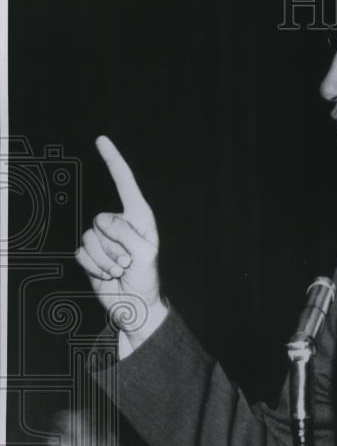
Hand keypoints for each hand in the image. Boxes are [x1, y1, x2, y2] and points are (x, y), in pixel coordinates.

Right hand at [76, 135, 165, 346]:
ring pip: (90, 238)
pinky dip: (94, 266)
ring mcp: (103, 238)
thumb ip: (127, 235)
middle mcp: (119, 223)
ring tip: (119, 270)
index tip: (101, 140)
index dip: (113, 161)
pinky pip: (81, 252)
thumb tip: (103, 222)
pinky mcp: (90, 253)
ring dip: (105, 259)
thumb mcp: (145, 255)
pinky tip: (107, 274)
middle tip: (128, 262)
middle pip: (101, 220)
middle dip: (114, 245)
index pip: (125, 183)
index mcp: (139, 217)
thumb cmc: (146, 279)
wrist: (134, 305)